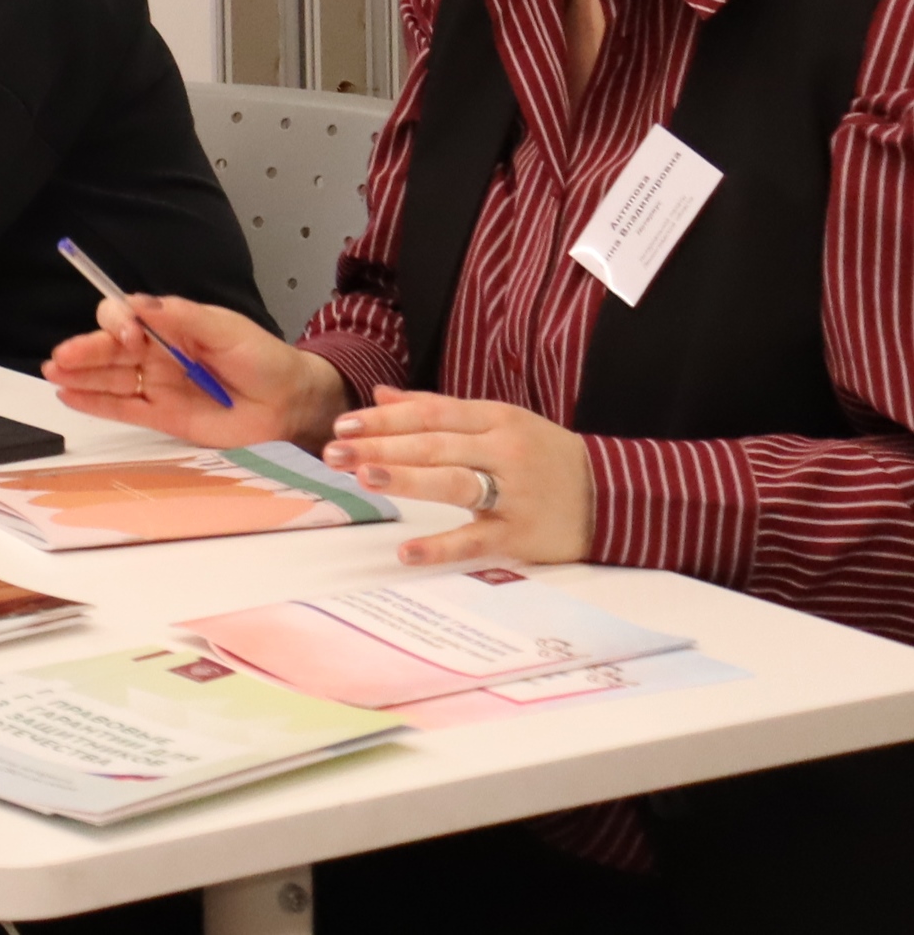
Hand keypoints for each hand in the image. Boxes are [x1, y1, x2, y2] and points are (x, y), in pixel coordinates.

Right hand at [41, 295, 348, 450]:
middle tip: (62, 358)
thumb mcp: (227, 330)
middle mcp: (156, 353)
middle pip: (110, 350)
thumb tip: (140, 303)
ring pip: (109, 378)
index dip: (118, 323)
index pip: (129, 317)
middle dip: (85, 351)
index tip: (127, 335)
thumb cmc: (262, 358)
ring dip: (80, 375)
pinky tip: (69, 396)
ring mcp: (156, 384)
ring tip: (53, 373)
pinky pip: (121, 408)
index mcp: (171, 326)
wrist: (287, 403)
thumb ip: (183, 318)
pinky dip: (94, 403)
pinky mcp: (160, 416)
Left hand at [325, 388, 594, 566]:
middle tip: (334, 451)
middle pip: (435, 444)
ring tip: (364, 477)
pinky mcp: (521, 533)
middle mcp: (503, 450)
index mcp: (495, 418)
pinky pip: (476, 538)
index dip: (384, 419)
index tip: (343, 425)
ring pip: (454, 482)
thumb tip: (380, 395)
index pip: (431, 414)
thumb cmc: (543, 455)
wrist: (613, 495)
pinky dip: (442, 545)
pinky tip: (406, 551)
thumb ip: (437, 409)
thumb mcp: (497, 422)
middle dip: (381, 447)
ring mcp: (514, 491)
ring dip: (407, 479)